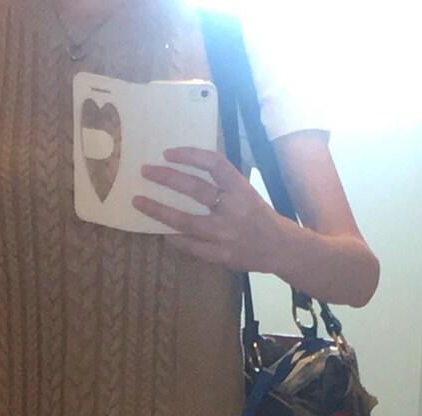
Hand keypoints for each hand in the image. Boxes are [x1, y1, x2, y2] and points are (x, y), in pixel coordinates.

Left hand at [133, 147, 286, 273]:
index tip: (168, 153)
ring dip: (160, 211)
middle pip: (195, 190)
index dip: (190, 155)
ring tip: (140, 202)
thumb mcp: (246, 192)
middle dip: (167, 178)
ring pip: (186, 221)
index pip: (214, 164)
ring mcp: (226, 235)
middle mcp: (233, 209)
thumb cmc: (260, 216)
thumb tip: (189, 168)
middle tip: (145, 171)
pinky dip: (175, 239)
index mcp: (241, 189)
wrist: (281, 248)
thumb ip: (223, 183)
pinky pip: (192, 247)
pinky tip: (161, 232)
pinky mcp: (222, 256)